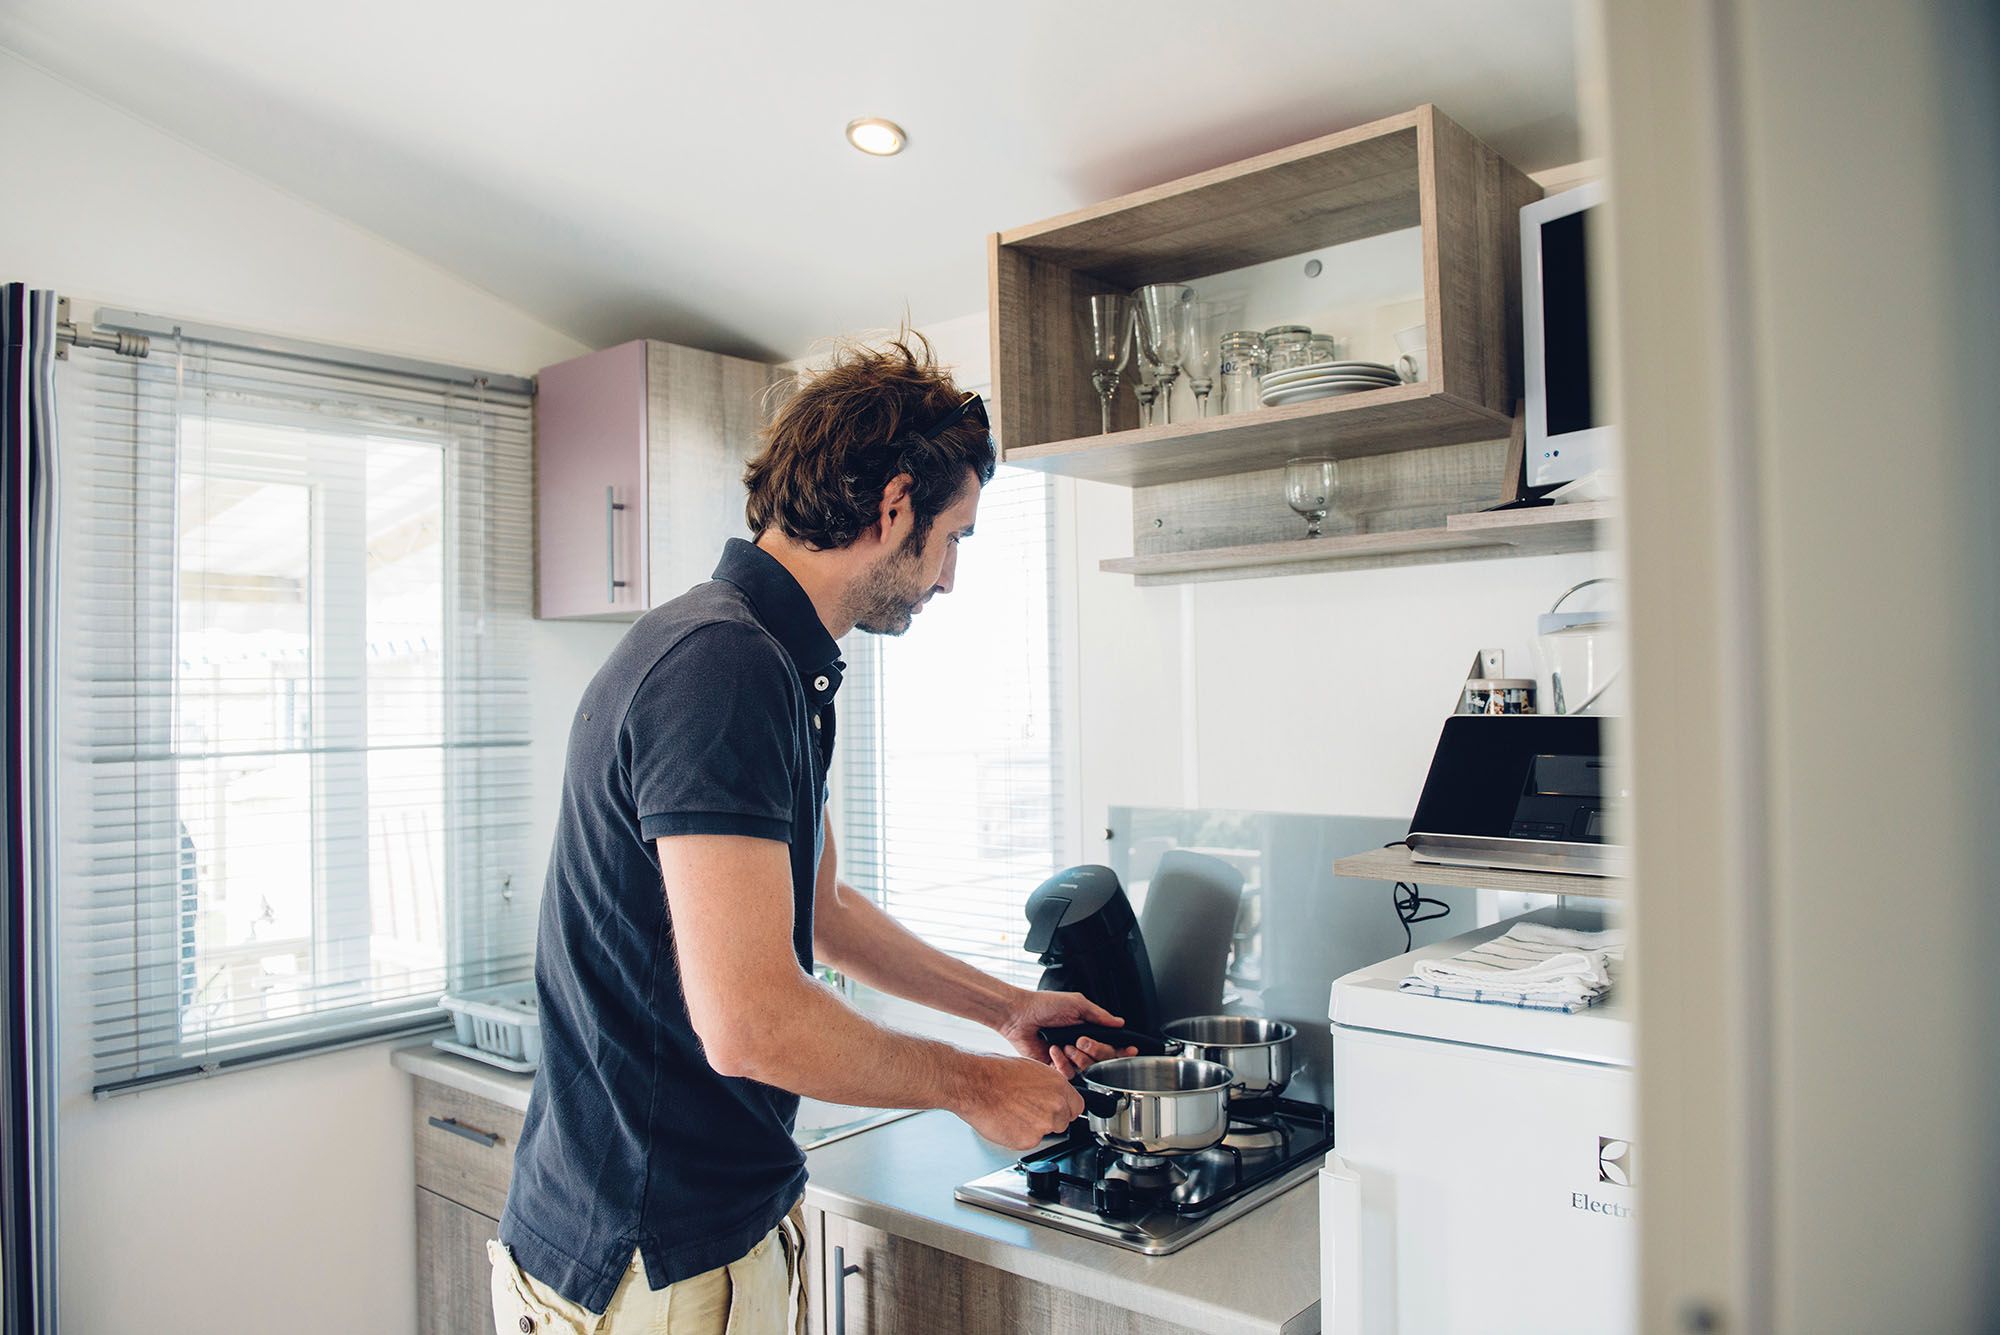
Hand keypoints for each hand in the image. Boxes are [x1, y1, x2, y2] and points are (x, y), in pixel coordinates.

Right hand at [957, 1055, 1084, 1150]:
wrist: (974, 1083)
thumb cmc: (995, 1071)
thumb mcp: (1030, 1069)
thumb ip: (1048, 1086)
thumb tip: (1052, 1094)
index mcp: (1058, 1085)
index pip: (1076, 1107)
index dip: (1064, 1110)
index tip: (1056, 1110)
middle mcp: (1056, 1105)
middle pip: (1062, 1122)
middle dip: (1048, 1120)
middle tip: (1026, 1111)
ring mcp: (1043, 1124)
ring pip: (1046, 1133)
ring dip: (1033, 1128)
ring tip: (1012, 1113)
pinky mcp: (1028, 1140)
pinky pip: (1029, 1142)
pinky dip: (1018, 1136)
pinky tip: (1006, 1121)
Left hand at [995, 988, 1137, 1078]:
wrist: (1019, 1015)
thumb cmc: (1044, 1005)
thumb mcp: (1076, 1003)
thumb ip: (1099, 1015)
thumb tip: (1119, 1022)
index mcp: (1087, 1029)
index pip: (1110, 1043)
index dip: (1122, 1049)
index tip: (1130, 1049)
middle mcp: (1079, 1045)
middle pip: (1102, 1058)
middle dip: (1096, 1050)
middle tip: (1082, 1040)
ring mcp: (1068, 1057)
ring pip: (1086, 1068)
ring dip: (1077, 1056)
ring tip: (1065, 1044)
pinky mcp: (1054, 1067)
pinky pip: (1068, 1074)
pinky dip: (1062, 1062)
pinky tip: (1054, 1050)